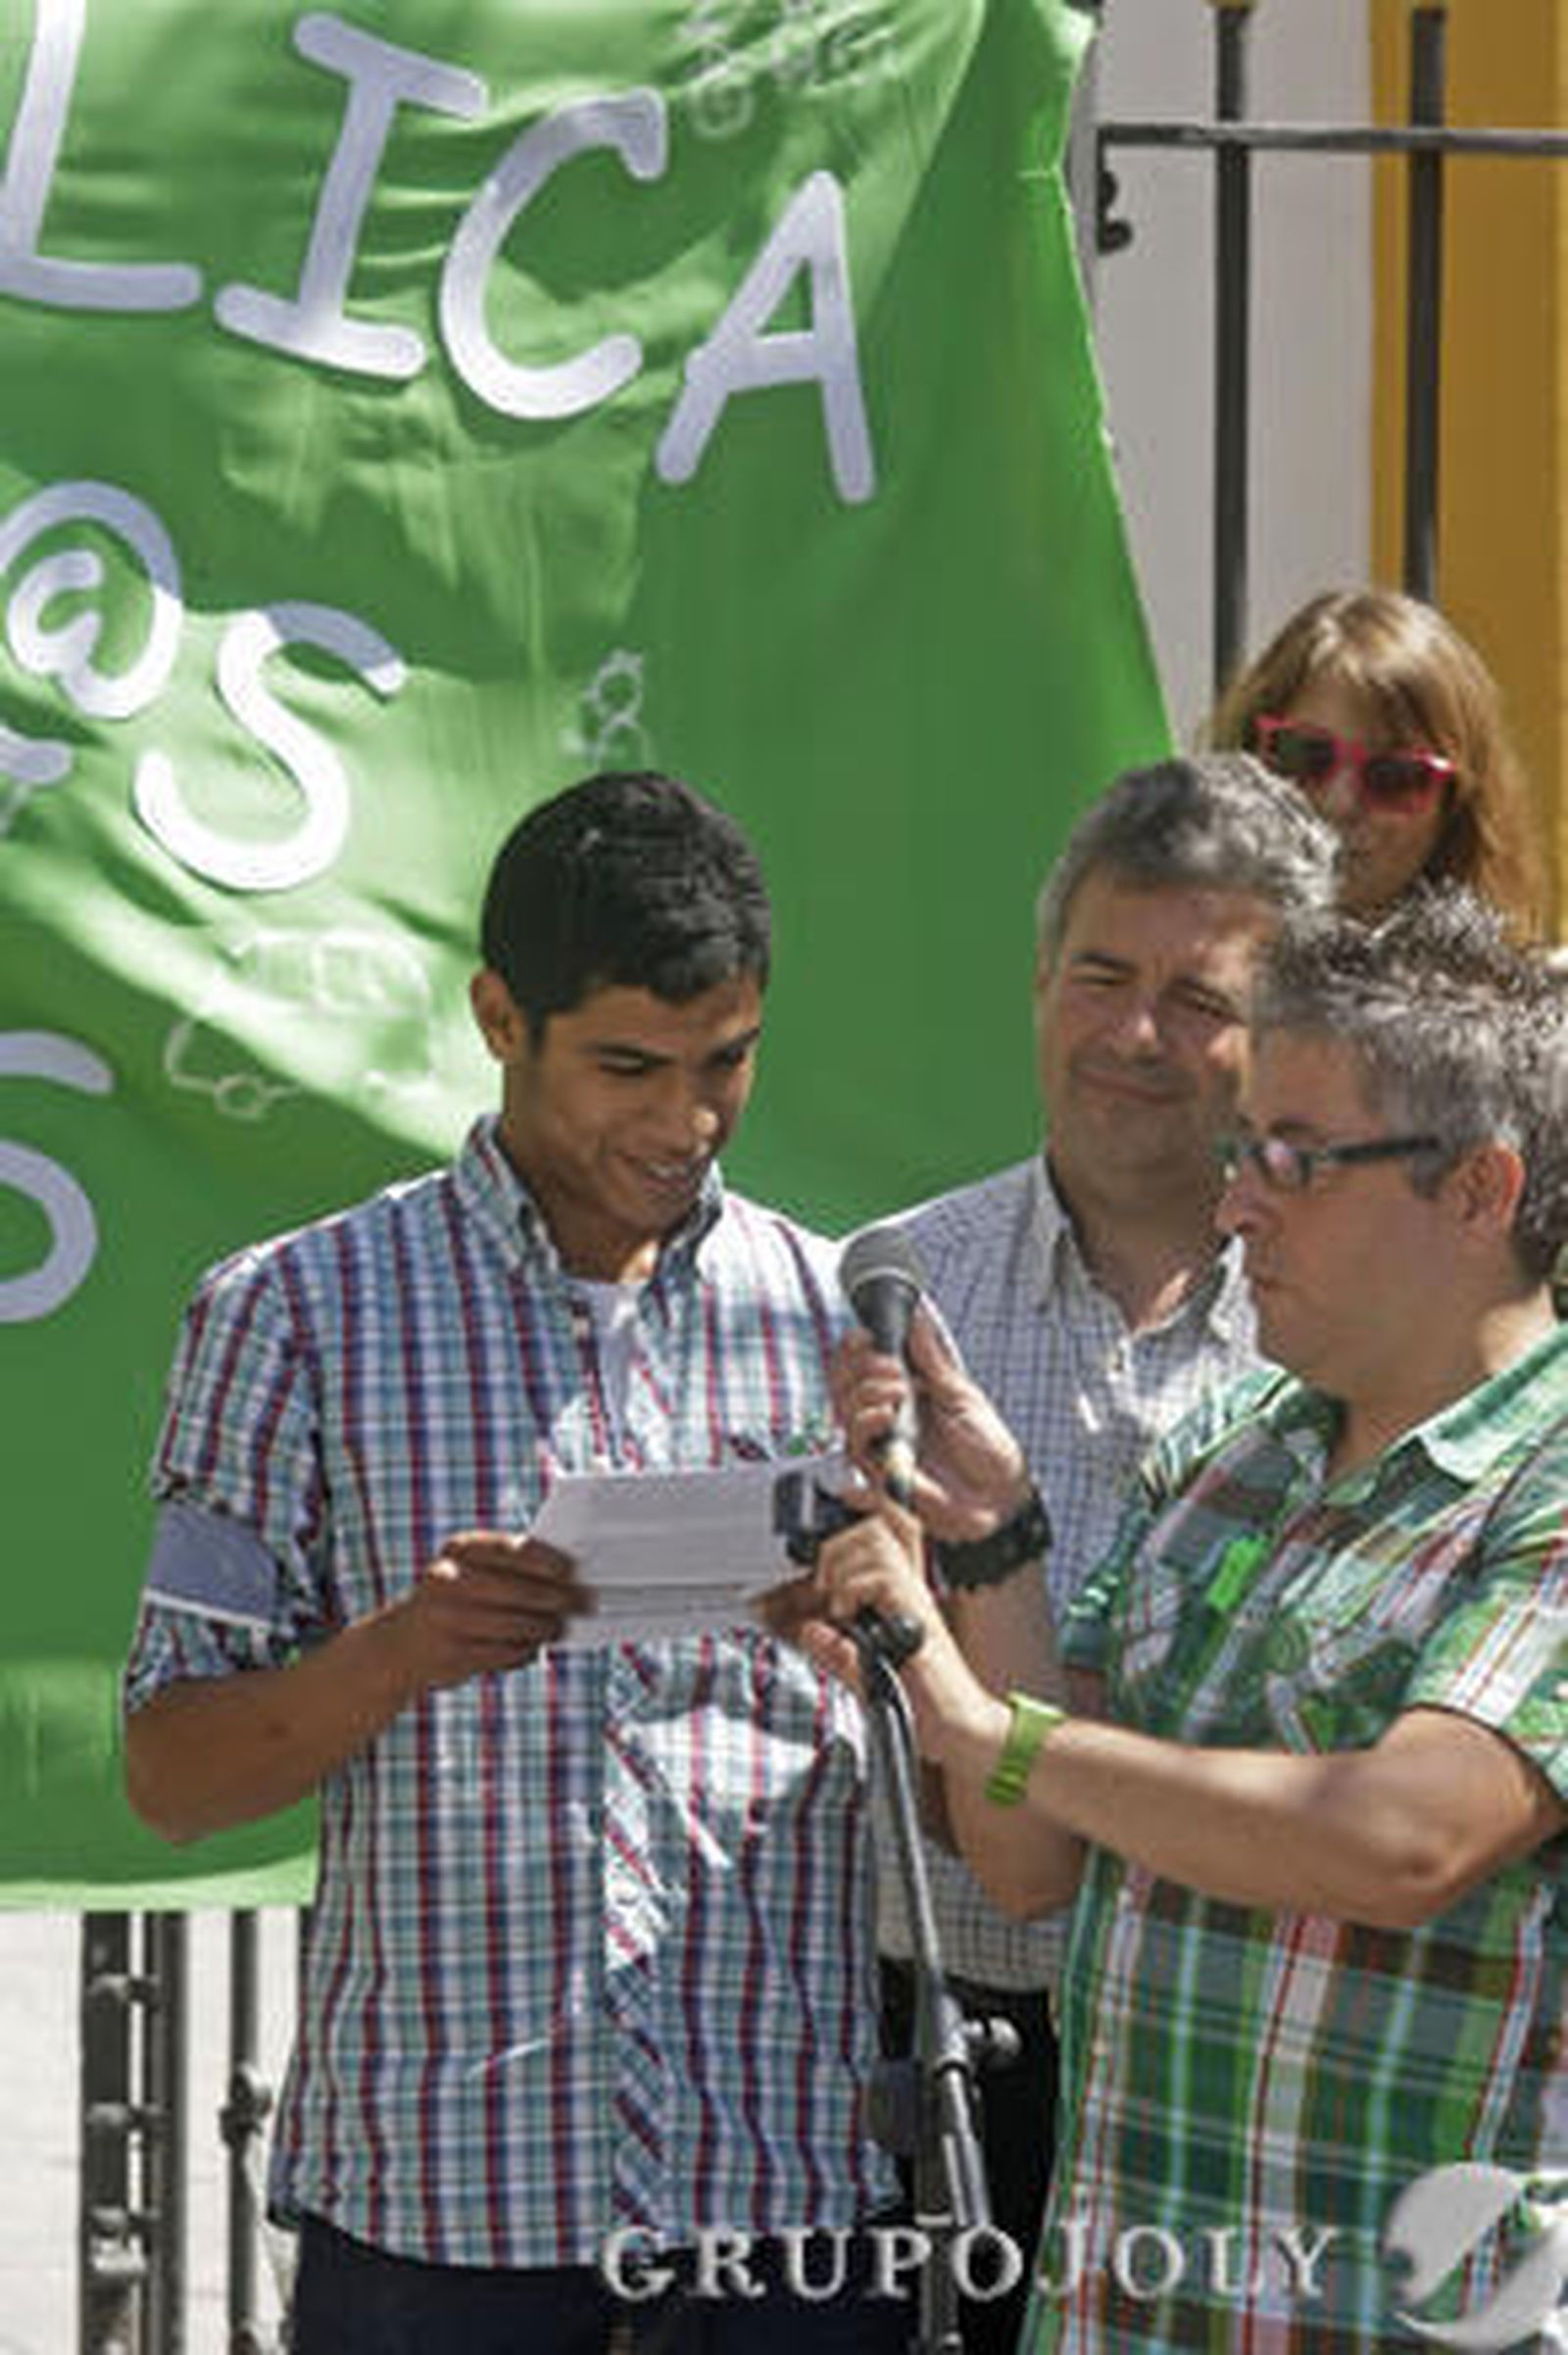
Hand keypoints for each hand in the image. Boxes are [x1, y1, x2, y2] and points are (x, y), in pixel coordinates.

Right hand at [388, 1531, 590, 1692]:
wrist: (399, 1644)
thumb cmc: (453, 1598)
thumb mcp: (470, 1571)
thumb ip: (510, 1567)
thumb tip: (568, 1577)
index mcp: (458, 1549)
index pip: (511, 1550)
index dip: (546, 1561)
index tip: (572, 1570)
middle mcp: (448, 1580)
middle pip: (518, 1590)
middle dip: (557, 1598)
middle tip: (583, 1602)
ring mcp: (447, 1620)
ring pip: (515, 1625)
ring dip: (544, 1627)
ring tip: (558, 1627)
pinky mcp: (452, 1655)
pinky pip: (503, 1653)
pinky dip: (524, 1651)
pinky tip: (533, 1647)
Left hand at [793, 1497, 995, 1764]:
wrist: (961, 1731)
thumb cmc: (924, 1706)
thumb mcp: (867, 1676)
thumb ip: (837, 1653)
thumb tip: (809, 1630)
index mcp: (899, 1599)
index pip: (886, 1537)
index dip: (865, 1511)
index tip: (841, 1506)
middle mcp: (910, 1591)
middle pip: (875, 1528)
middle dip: (837, 1549)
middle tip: (827, 1588)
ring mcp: (915, 1599)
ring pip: (874, 1541)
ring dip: (843, 1568)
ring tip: (840, 1604)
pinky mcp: (918, 1614)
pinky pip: (880, 1576)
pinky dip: (852, 1591)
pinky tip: (850, 1615)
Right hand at [831, 1306, 1031, 1542]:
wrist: (999, 1499)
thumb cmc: (987, 1451)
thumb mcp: (962, 1395)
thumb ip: (933, 1360)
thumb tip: (917, 1318)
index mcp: (907, 1392)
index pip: (863, 1363)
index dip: (856, 1345)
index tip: (865, 1333)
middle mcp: (887, 1415)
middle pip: (844, 1380)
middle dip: (859, 1362)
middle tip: (891, 1364)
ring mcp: (881, 1441)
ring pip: (844, 1406)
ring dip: (867, 1388)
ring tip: (900, 1388)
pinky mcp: (879, 1468)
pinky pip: (854, 1441)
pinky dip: (866, 1420)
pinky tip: (887, 1414)